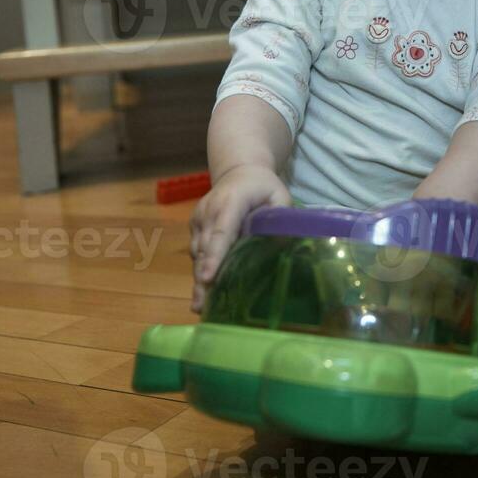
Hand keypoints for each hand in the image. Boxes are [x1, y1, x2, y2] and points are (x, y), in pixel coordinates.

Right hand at [189, 164, 290, 312]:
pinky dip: (201, 270)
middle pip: (205, 249)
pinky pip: (197, 252)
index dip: (215, 256)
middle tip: (202, 307)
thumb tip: (282, 245)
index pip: (222, 232)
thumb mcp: (279, 195)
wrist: (238, 170)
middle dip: (203, 278)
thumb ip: (280, 218)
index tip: (208, 277)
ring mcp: (198, 220)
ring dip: (199, 279)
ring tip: (201, 306)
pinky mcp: (195, 227)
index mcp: (230, 203)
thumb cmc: (262, 186)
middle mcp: (209, 212)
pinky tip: (203, 293)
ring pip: (197, 254)